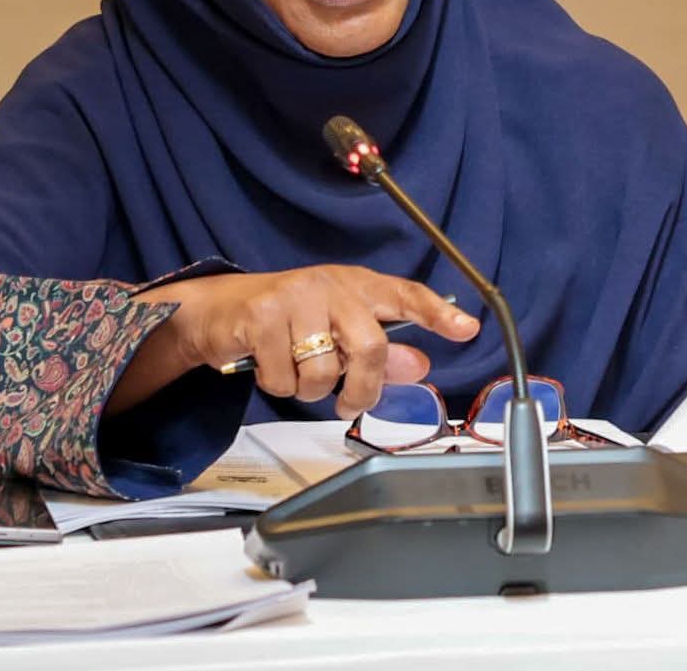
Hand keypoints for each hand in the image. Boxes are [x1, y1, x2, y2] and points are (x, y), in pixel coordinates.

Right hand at [150, 266, 477, 418]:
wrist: (219, 311)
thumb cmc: (286, 323)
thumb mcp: (335, 333)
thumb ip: (379, 352)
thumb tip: (418, 365)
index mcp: (355, 286)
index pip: (404, 295)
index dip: (437, 314)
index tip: (467, 329)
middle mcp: (329, 284)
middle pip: (370, 346)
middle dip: (361, 388)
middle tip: (348, 403)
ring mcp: (295, 296)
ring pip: (323, 370)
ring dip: (309, 389)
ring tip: (294, 370)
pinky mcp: (261, 314)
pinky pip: (283, 376)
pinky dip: (276, 384)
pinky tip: (267, 364)